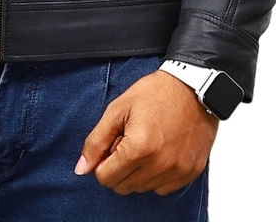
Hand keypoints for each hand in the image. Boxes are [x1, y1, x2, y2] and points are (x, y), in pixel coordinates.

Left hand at [74, 69, 219, 194]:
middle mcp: (159, 165)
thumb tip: (81, 168)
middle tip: (129, 142)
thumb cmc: (154, 93)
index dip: (103, 161)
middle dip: (119, 168)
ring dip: (138, 172)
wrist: (193, 87)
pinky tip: (160, 152)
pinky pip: (163, 188)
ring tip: (146, 144)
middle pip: (122, 187)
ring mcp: (177, 171)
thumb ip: (96, 140)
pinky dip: (156, 175)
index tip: (112, 145)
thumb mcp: (118, 109)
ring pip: (142, 188)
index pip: (105, 178)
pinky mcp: (189, 172)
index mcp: (138, 148)